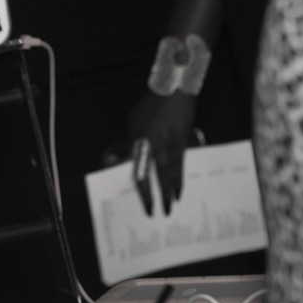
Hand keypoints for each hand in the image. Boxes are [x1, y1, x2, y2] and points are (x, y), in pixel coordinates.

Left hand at [125, 89, 195, 213]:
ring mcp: (167, 142)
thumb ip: (129, 142)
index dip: (138, 187)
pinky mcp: (181, 140)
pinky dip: (180, 178)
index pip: (135, 168)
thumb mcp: (133, 122)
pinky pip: (180, 163)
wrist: (173, 90)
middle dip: (153, 195)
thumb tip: (120, 158)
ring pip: (167, 172)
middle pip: (151, 174)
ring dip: (169, 191)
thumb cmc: (151, 106)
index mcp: (136, 139)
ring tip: (170, 206)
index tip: (139, 200)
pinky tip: (180, 190)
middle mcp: (151, 143)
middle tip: (156, 212)